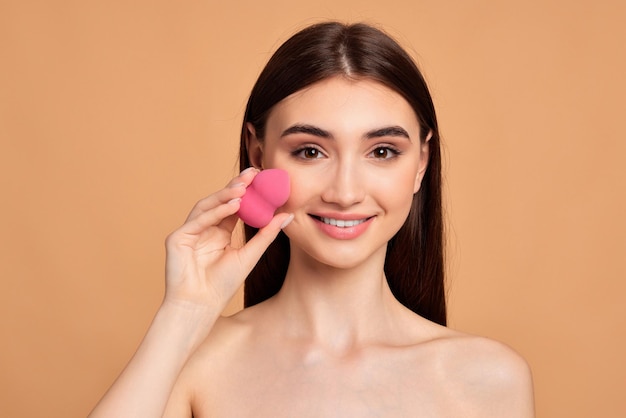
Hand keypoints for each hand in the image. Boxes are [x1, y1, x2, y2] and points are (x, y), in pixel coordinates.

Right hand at [163, 168, 292, 312]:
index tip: (261, 177)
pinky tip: (233, 206)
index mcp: (219, 233)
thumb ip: (267, 234)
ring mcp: (189, 232)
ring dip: (225, 196)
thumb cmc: (222, 285)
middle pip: (219, 202)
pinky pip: (198, 220)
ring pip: (206, 206)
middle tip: (252, 174)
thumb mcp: (250, 255)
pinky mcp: (177, 238)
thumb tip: (287, 215)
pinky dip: (215, 212)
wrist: (200, 306)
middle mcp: (203, 229)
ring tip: (244, 188)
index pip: (233, 207)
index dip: (246, 192)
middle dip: (235, 186)